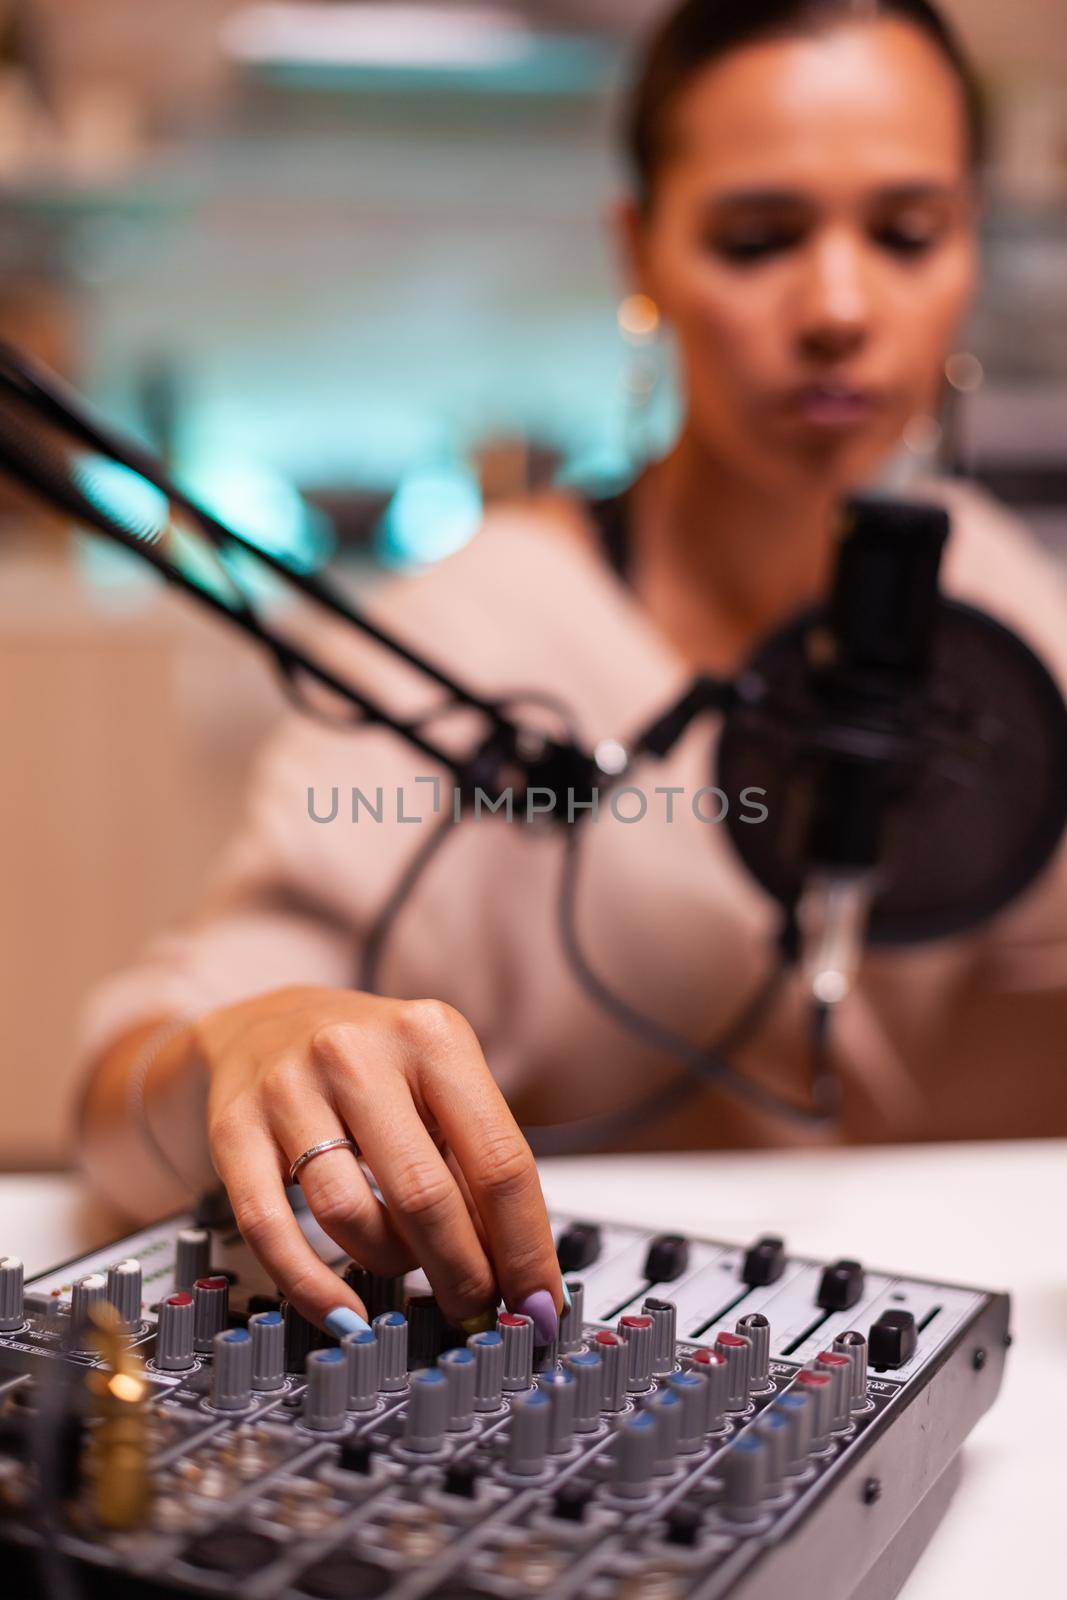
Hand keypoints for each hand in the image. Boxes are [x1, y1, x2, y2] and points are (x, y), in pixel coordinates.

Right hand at [192, 986, 561, 1339]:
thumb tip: (516, 1265)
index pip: (499, 1159)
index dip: (525, 1245)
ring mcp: (289, 1089)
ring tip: (406, 1265)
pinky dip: (314, 1288)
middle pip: (426, 1196)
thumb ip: (475, 1158)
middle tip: (477, 1308)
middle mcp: (357, 1053)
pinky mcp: (234, 1129)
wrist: (259, 1024)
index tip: (538, 1302)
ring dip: (391, 1266)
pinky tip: (345, 1312)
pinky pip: (272, 1231)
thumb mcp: (437, 1079)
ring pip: (350, 1216)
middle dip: (463, 1273)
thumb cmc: (369, 1063)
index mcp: (431, 1036)